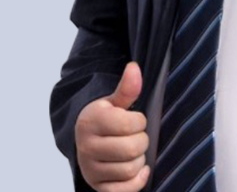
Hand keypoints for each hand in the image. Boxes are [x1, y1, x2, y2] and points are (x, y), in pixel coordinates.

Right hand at [75, 62, 149, 191]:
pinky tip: (139, 169)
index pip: (129, 124)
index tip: (134, 119)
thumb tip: (134, 68)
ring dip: (139, 159)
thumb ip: (126, 88)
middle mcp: (87, 147)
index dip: (139, 121)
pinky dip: (137, 180)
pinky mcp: (97, 187)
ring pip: (130, 169)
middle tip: (136, 136)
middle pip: (132, 148)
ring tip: (133, 150)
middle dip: (142, 140)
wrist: (85, 141)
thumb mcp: (113, 101)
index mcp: (91, 121)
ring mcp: (90, 170)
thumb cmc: (104, 118)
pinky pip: (125, 191)